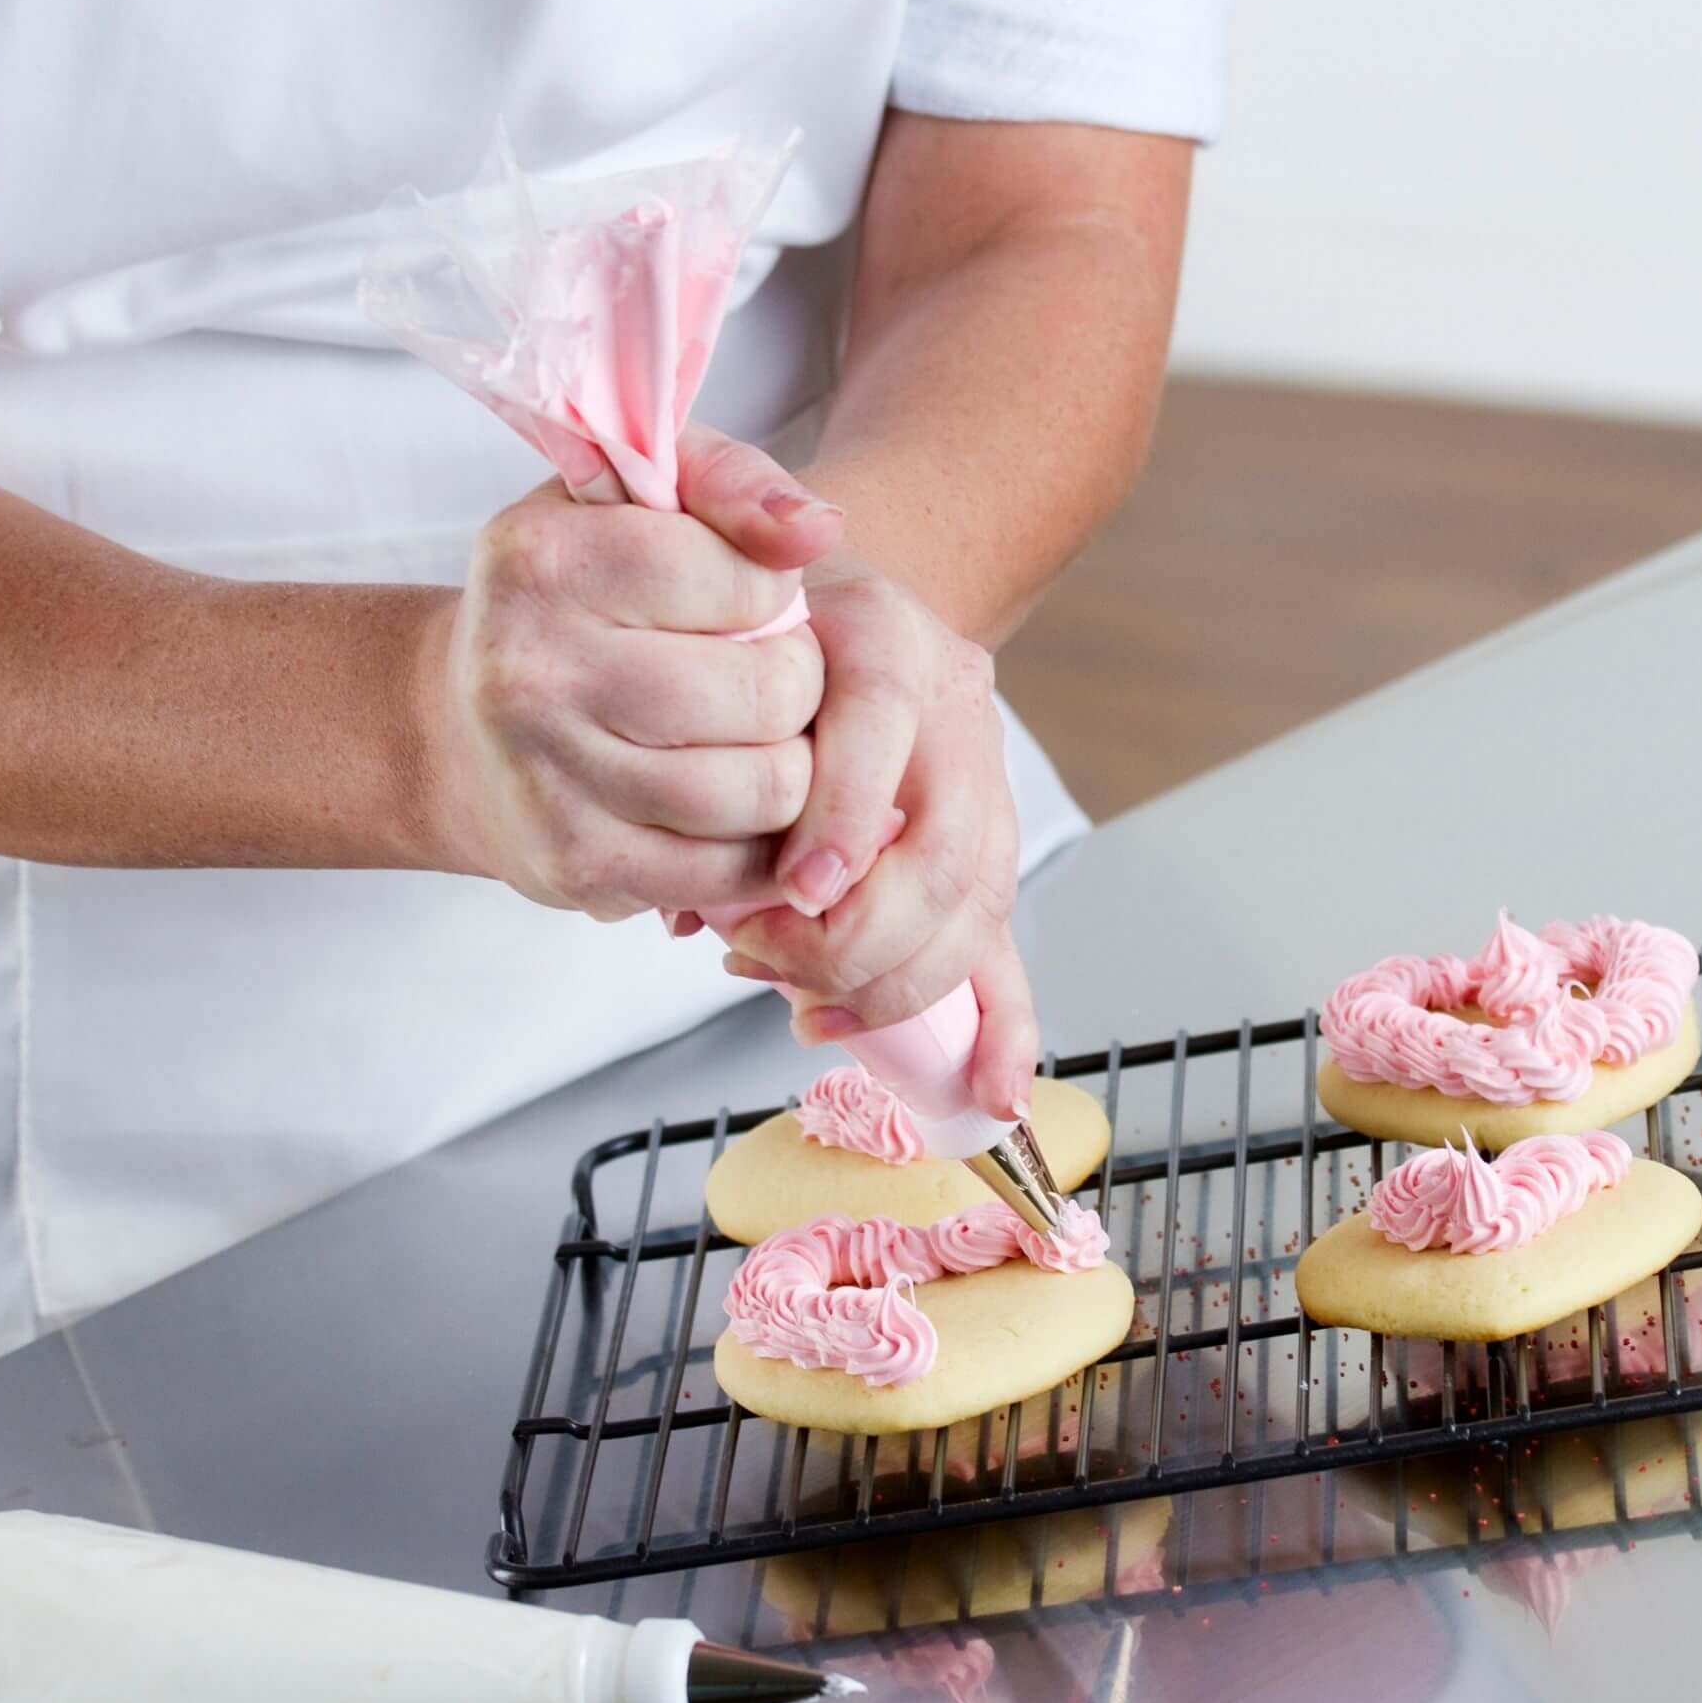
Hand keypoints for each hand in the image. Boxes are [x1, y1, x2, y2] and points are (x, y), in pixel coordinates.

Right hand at [424, 429, 845, 917]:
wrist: (469, 731)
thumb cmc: (583, 597)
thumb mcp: (640, 499)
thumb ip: (734, 484)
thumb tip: (816, 528)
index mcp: (546, 561)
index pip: (752, 582)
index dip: (774, 594)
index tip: (741, 598)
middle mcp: (531, 671)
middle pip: (773, 694)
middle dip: (795, 683)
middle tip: (760, 674)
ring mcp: (549, 779)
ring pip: (770, 790)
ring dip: (788, 765)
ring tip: (749, 736)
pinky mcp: (581, 867)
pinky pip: (739, 869)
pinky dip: (759, 841)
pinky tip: (728, 802)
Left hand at [714, 551, 1038, 1121]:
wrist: (812, 612)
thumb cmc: (748, 647)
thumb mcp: (717, 662)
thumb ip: (706, 754)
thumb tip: (694, 913)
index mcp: (882, 635)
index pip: (881, 723)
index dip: (839, 816)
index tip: (786, 892)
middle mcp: (952, 704)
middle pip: (946, 846)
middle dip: (857, 935)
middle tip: (763, 958)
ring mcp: (983, 779)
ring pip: (976, 906)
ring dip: (893, 984)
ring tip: (808, 1009)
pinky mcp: (989, 849)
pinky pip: (1007, 945)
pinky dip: (1004, 1028)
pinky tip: (991, 1090)